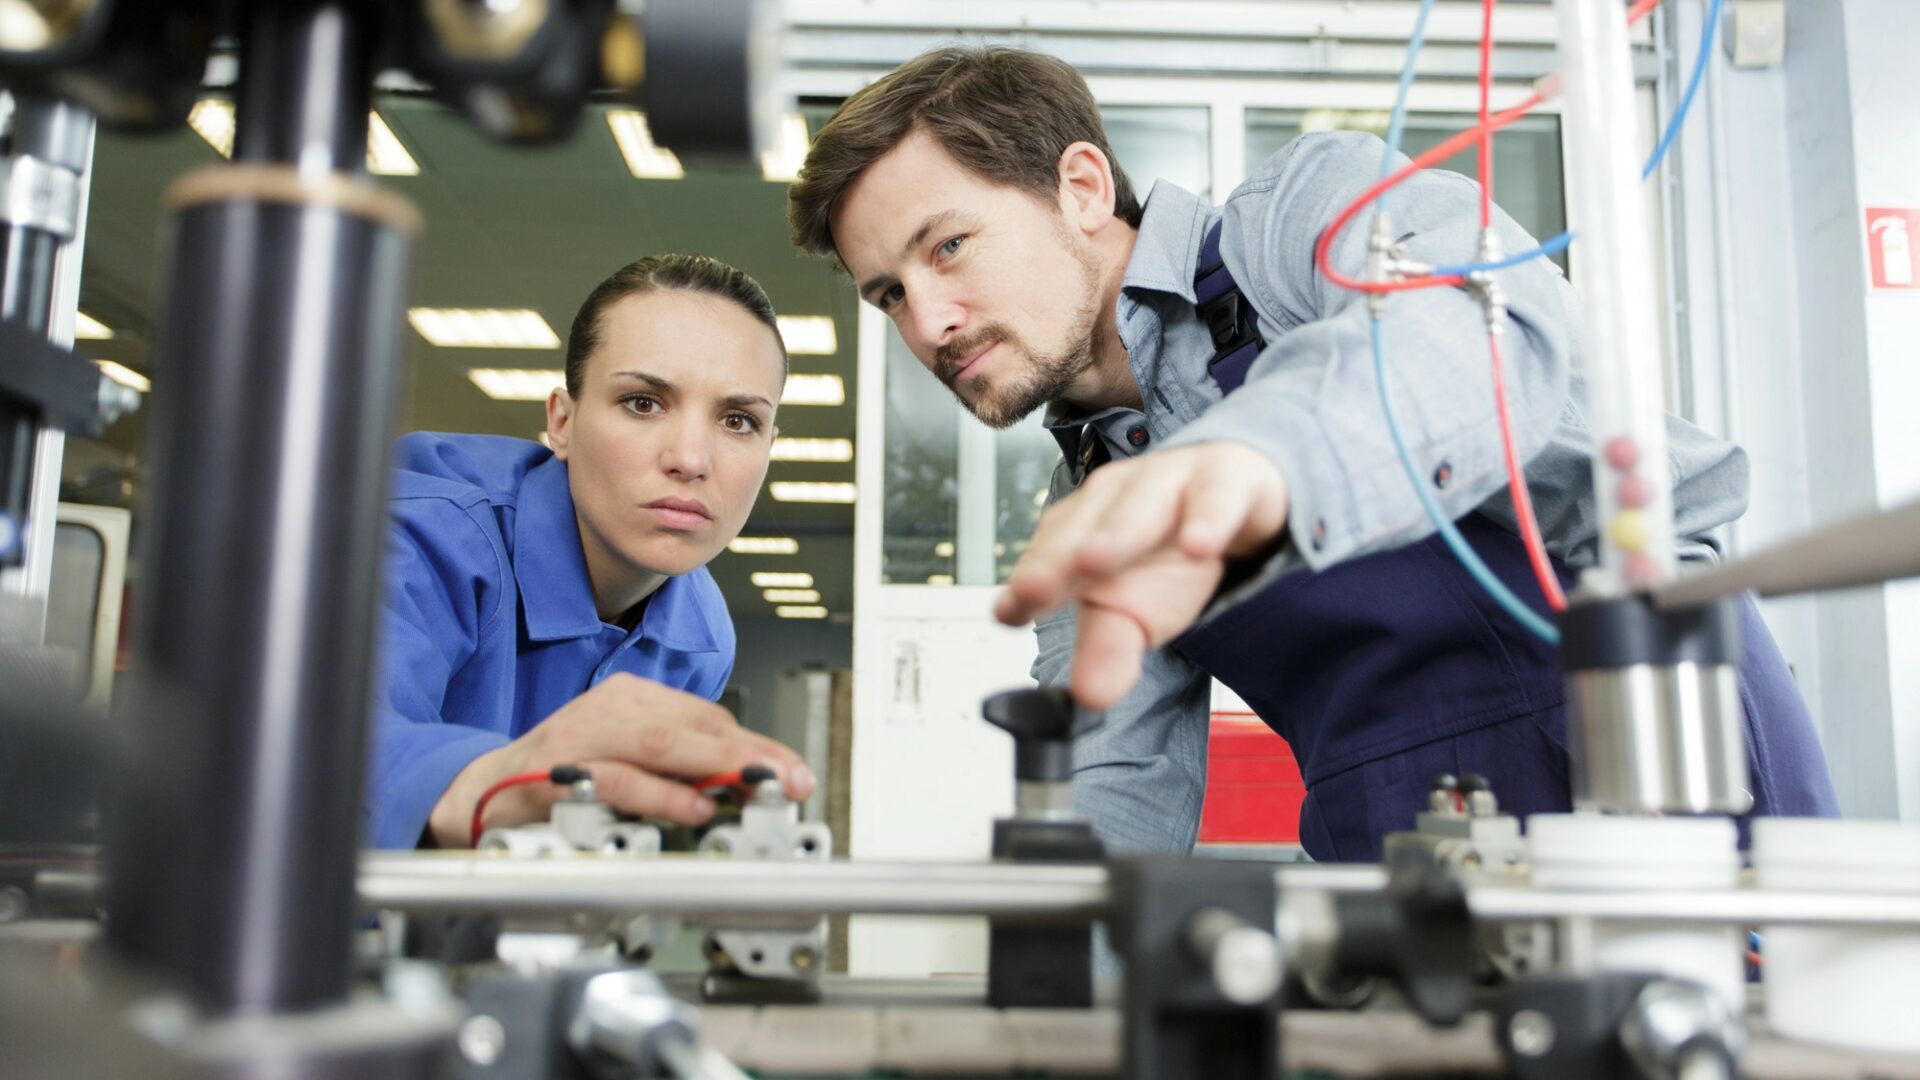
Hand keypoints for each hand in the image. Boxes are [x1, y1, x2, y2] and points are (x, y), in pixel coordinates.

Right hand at [427, 673, 813, 847]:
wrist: (481, 792)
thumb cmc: (561, 777)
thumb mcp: (631, 763)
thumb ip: (681, 768)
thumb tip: (743, 783)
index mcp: (631, 700)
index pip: (708, 718)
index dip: (755, 746)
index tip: (792, 771)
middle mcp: (609, 708)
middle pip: (694, 726)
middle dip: (750, 754)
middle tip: (791, 780)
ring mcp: (581, 738)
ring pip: (659, 743)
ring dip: (711, 768)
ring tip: (753, 789)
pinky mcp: (556, 774)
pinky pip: (617, 780)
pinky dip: (659, 794)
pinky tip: (693, 807)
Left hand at [994, 442, 1288, 708]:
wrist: (1236, 503)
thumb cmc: (1170, 556)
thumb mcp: (1138, 613)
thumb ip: (1107, 650)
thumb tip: (1087, 698)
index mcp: (1083, 528)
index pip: (1048, 556)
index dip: (1027, 583)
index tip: (1009, 615)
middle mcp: (1118, 498)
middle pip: (1084, 525)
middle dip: (1056, 556)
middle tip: (1033, 589)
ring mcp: (1172, 483)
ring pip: (1142, 503)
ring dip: (1118, 531)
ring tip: (1094, 562)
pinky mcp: (1227, 480)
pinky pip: (1217, 496)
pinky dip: (1208, 518)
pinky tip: (1199, 546)